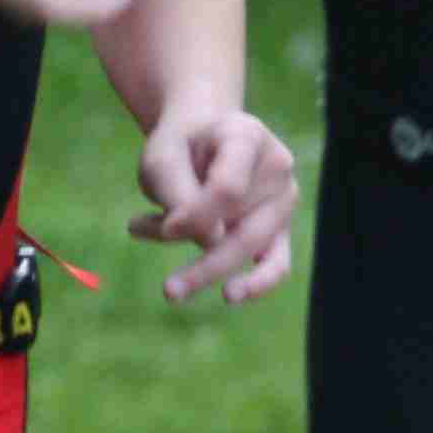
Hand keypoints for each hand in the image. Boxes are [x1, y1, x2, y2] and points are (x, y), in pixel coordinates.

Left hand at [130, 106, 295, 304]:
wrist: (197, 140)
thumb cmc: (178, 148)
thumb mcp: (161, 158)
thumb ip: (179, 194)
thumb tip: (211, 243)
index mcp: (246, 137)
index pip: (227, 189)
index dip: (193, 217)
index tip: (151, 225)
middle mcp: (276, 168)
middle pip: (244, 228)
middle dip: (204, 264)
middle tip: (167, 290)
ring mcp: (282, 199)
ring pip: (250, 248)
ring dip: (208, 270)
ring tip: (172, 290)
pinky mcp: (280, 228)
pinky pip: (278, 263)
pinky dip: (257, 284)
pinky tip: (230, 295)